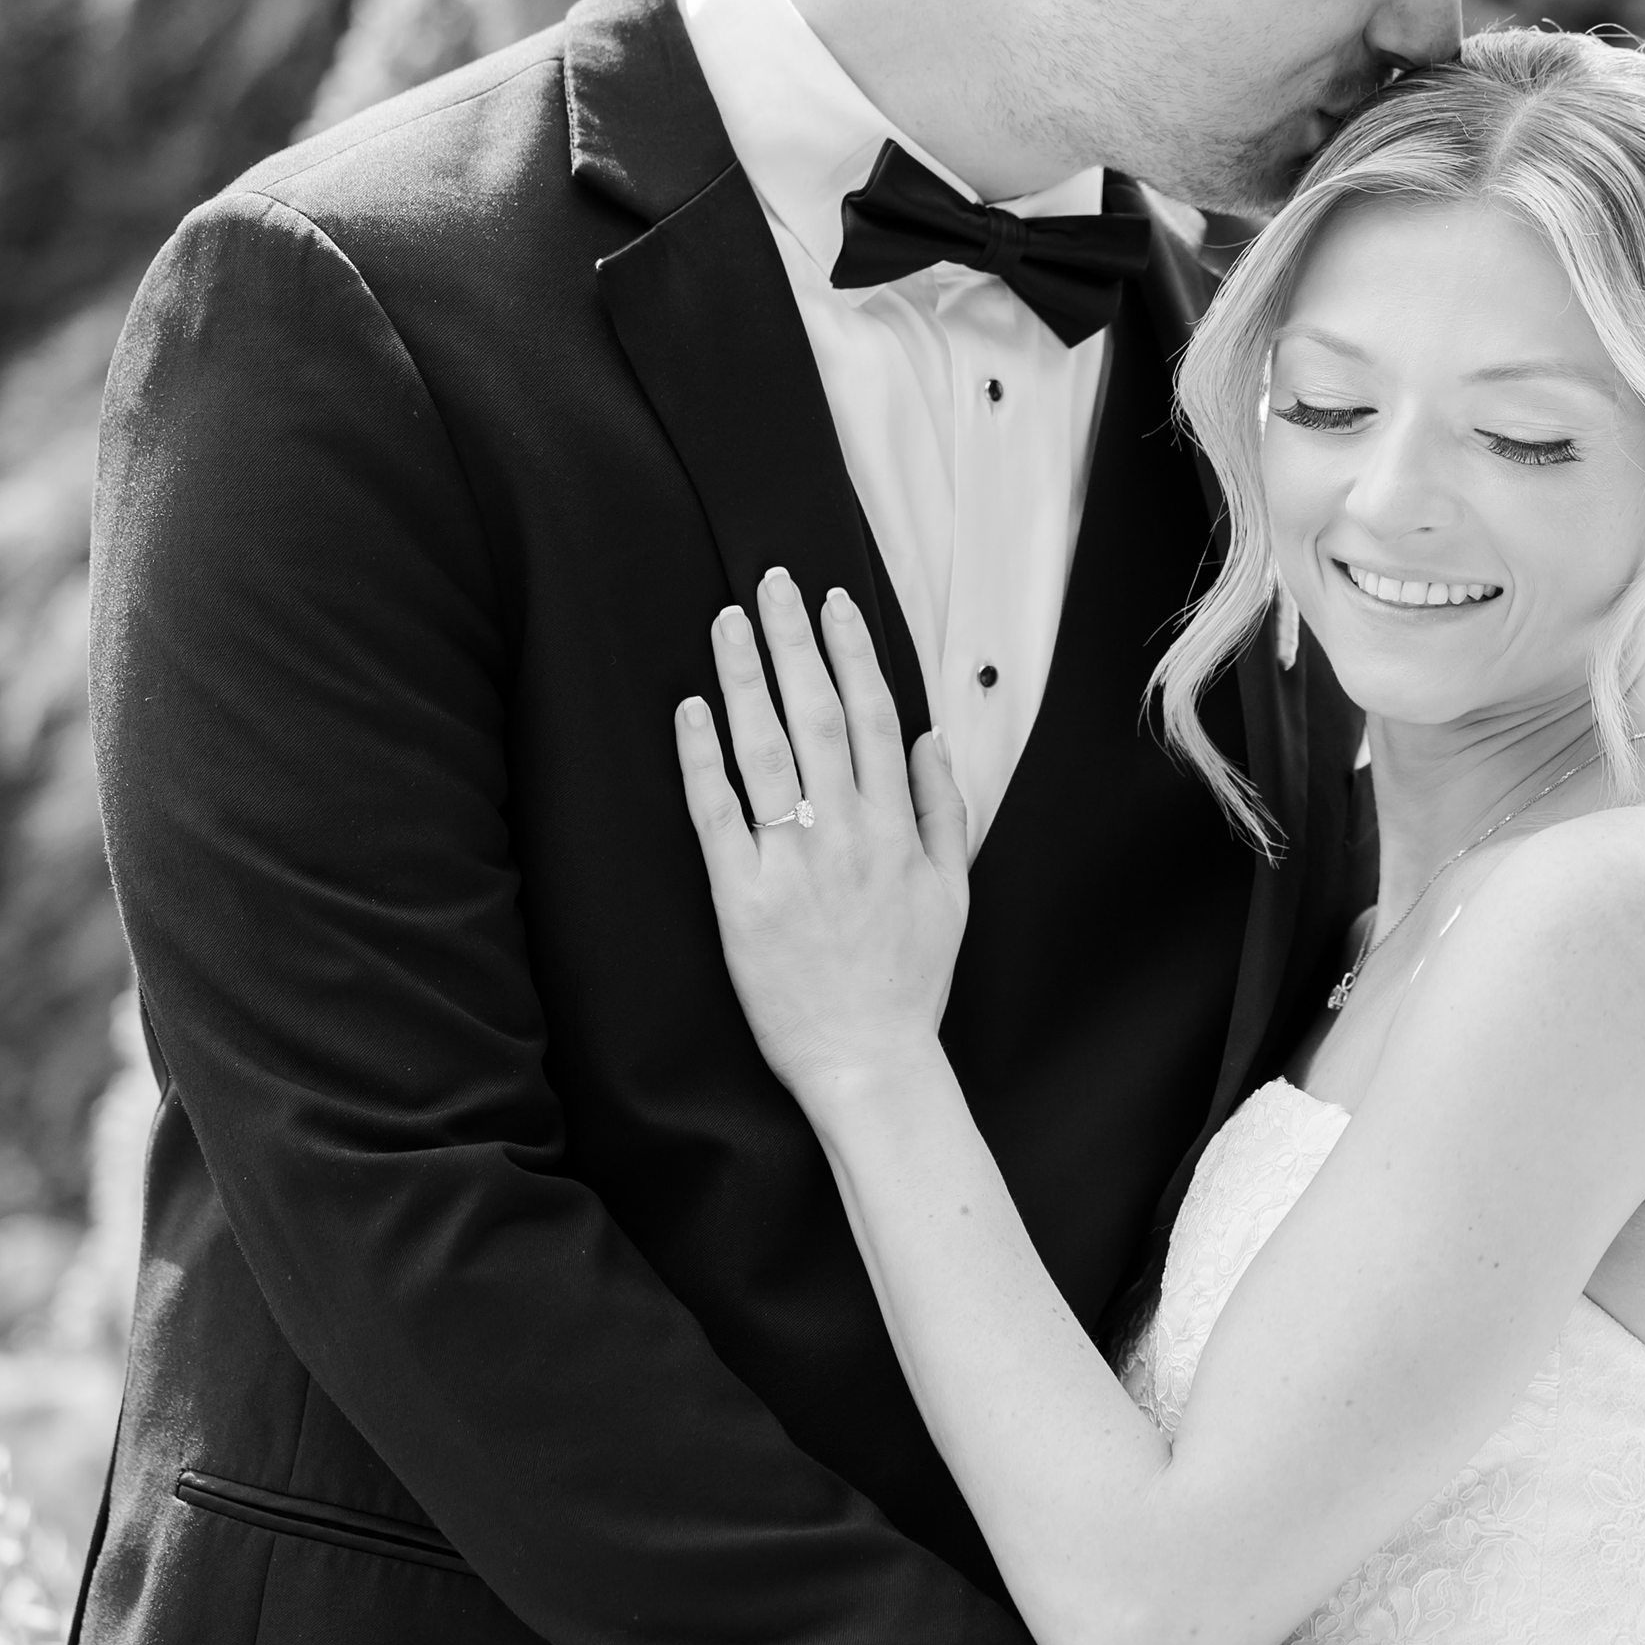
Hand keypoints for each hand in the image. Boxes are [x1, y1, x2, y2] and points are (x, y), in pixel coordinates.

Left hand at [677, 569, 969, 1106]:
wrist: (868, 1062)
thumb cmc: (910, 981)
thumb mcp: (953, 892)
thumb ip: (944, 809)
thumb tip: (931, 736)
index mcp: (897, 829)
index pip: (875, 716)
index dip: (853, 652)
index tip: (834, 602)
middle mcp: (846, 835)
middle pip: (817, 715)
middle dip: (793, 641)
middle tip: (770, 582)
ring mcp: (791, 864)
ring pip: (766, 750)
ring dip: (746, 678)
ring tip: (727, 623)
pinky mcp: (740, 898)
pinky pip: (718, 813)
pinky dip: (703, 757)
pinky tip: (691, 709)